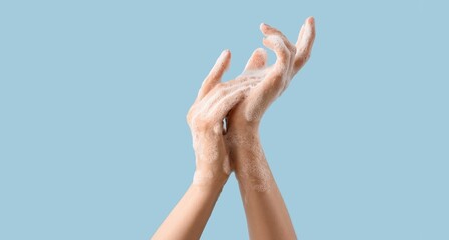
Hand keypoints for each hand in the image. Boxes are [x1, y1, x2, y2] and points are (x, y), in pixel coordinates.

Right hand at [186, 50, 259, 185]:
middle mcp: (194, 112)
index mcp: (195, 111)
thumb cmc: (218, 156)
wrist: (210, 177)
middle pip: (216, 86)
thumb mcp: (220, 130)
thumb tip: (236, 97)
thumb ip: (224, 112)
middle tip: (250, 67)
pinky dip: (236, 97)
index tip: (228, 52)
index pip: (207, 83)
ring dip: (239, 85)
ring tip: (254, 79)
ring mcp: (198, 118)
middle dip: (234, 75)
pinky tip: (248, 92)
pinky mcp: (207, 125)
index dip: (217, 67)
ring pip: (221, 93)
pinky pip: (223, 105)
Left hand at [227, 17, 315, 129]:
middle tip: (310, 19)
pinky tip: (263, 39)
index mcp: (279, 77)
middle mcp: (285, 78)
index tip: (304, 23)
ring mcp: (283, 79)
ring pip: (292, 50)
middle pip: (304, 54)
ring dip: (279, 35)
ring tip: (262, 28)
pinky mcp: (277, 78)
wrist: (237, 119)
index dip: (301, 39)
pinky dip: (277, 42)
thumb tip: (260, 49)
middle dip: (308, 36)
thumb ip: (256, 64)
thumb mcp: (249, 75)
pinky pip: (285, 53)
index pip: (295, 55)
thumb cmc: (238, 101)